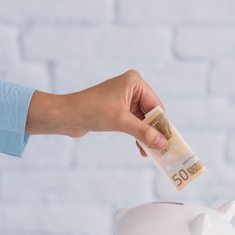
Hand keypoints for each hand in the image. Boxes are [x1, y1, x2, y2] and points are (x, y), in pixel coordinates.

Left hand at [25, 70, 167, 155]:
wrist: (66, 115)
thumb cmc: (90, 110)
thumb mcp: (121, 122)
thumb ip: (143, 132)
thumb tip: (162, 143)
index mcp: (135, 82)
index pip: (156, 105)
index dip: (162, 124)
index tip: (169, 141)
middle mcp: (131, 88)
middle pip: (151, 113)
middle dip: (154, 132)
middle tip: (162, 150)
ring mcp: (125, 99)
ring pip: (144, 121)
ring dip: (147, 136)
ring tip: (151, 152)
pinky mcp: (119, 110)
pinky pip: (135, 123)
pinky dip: (138, 135)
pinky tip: (141, 149)